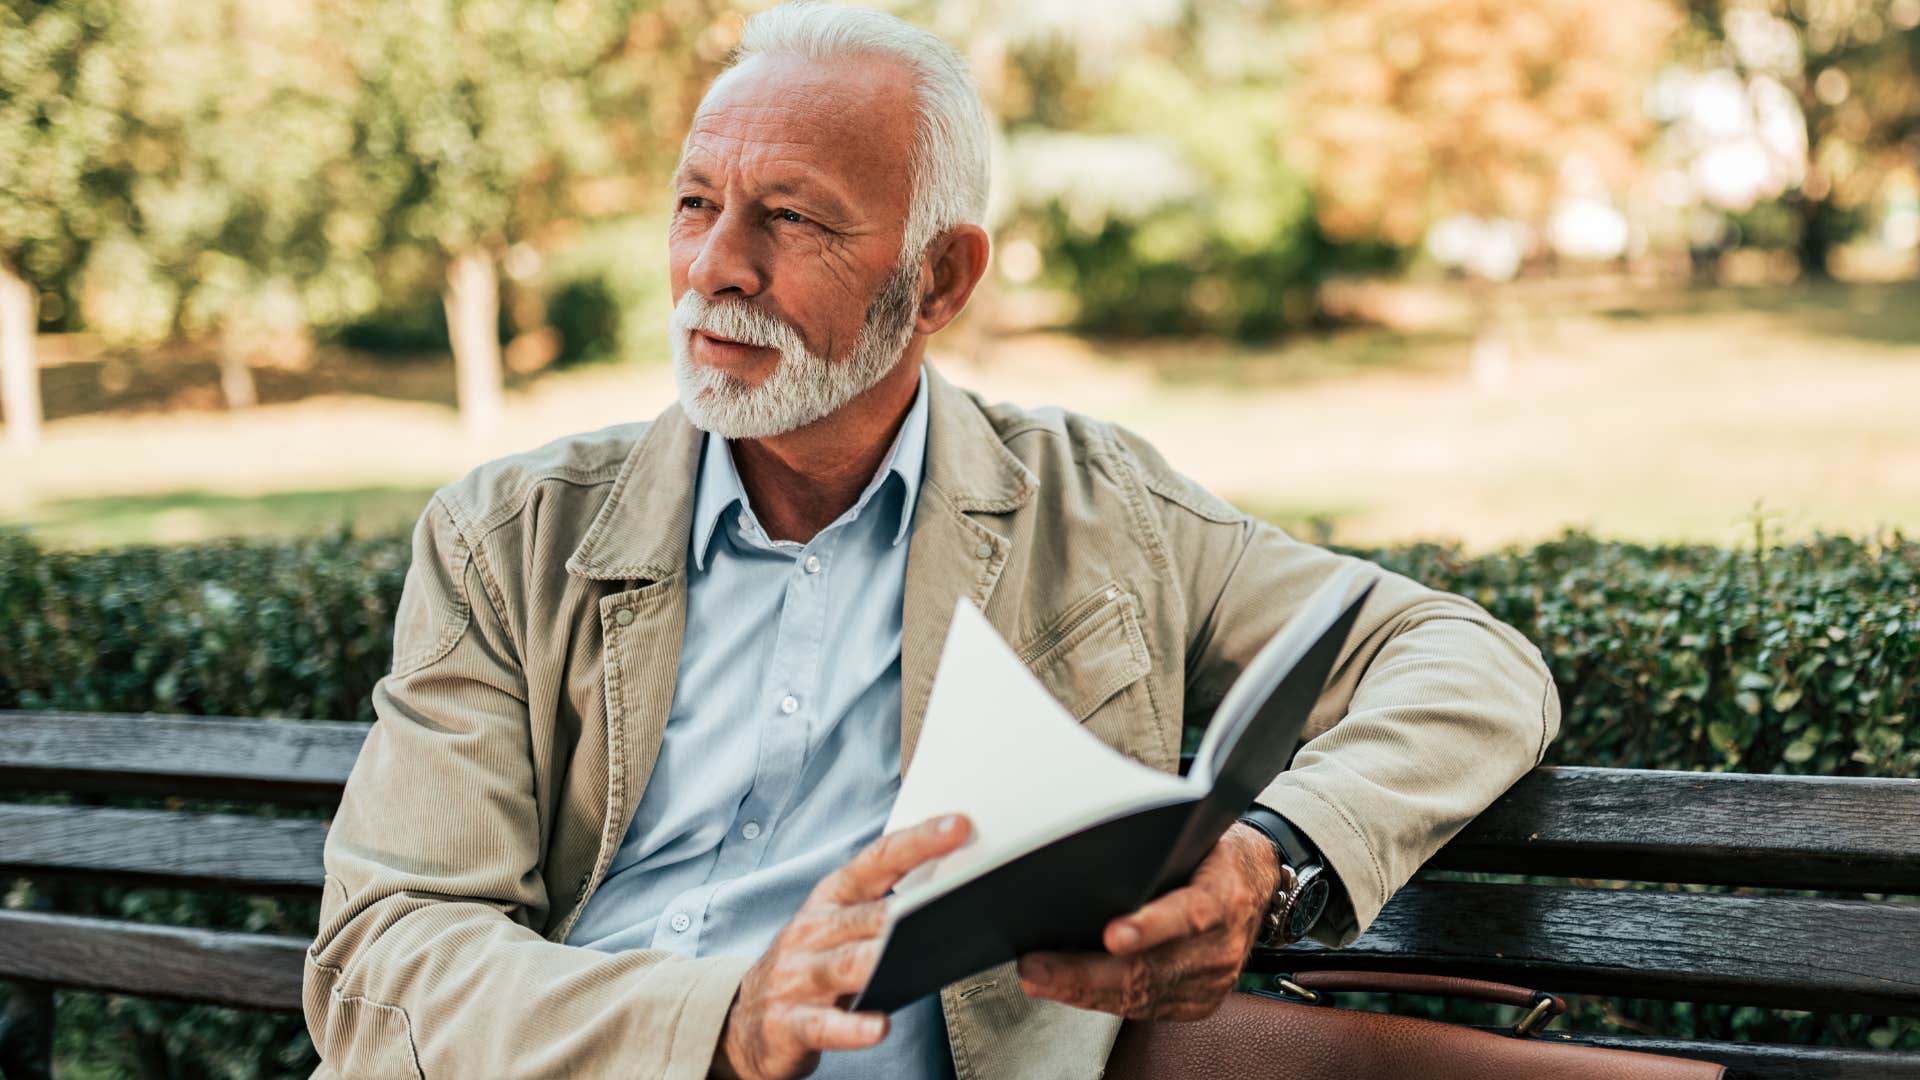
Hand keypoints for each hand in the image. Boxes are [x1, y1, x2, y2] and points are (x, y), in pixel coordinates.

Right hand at [711, 814, 971, 1079]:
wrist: (744, 1021)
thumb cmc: (810, 965)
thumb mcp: (839, 929)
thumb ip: (882, 911)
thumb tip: (951, 895)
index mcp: (831, 898)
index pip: (877, 860)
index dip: (918, 842)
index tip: (959, 825)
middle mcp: (813, 930)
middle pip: (866, 913)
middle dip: (908, 904)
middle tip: (953, 895)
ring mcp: (797, 976)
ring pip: (845, 964)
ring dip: (879, 958)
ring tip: (919, 953)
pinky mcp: (788, 1023)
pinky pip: (824, 1024)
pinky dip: (852, 1027)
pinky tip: (879, 1027)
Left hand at [1016, 823, 1278, 1020]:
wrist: (1257, 884)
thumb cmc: (1213, 855)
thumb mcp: (1194, 836)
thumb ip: (1156, 852)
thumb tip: (1092, 854)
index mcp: (1224, 896)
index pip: (1190, 914)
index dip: (1150, 927)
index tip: (1113, 935)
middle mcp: (1221, 946)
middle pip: (1151, 969)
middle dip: (1086, 973)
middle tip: (1038, 966)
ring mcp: (1211, 981)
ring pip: (1141, 995)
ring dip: (1083, 991)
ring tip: (1040, 978)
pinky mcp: (1198, 1002)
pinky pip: (1145, 1008)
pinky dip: (1102, 1000)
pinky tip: (1069, 991)